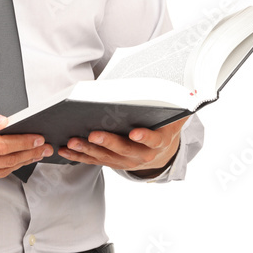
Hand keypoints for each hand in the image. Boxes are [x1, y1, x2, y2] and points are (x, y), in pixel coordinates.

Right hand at [0, 107, 52, 192]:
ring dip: (21, 162)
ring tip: (34, 153)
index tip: (38, 137)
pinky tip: (13, 160)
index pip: (2, 144)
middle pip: (7, 160)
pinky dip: (5, 168)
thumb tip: (3, 122)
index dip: (24, 141)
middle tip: (44, 147)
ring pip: (2, 171)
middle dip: (30, 153)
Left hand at [55, 115, 188, 175]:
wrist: (160, 154)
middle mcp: (141, 155)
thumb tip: (188, 91)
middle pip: (124, 150)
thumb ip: (179, 105)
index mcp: (158, 142)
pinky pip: (93, 160)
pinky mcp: (111, 162)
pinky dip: (78, 155)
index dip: (145, 137)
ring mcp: (124, 161)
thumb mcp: (175, 118)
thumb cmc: (163, 127)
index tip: (135, 132)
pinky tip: (64, 149)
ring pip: (105, 157)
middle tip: (94, 133)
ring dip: (88, 149)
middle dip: (108, 142)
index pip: (152, 140)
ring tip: (72, 141)